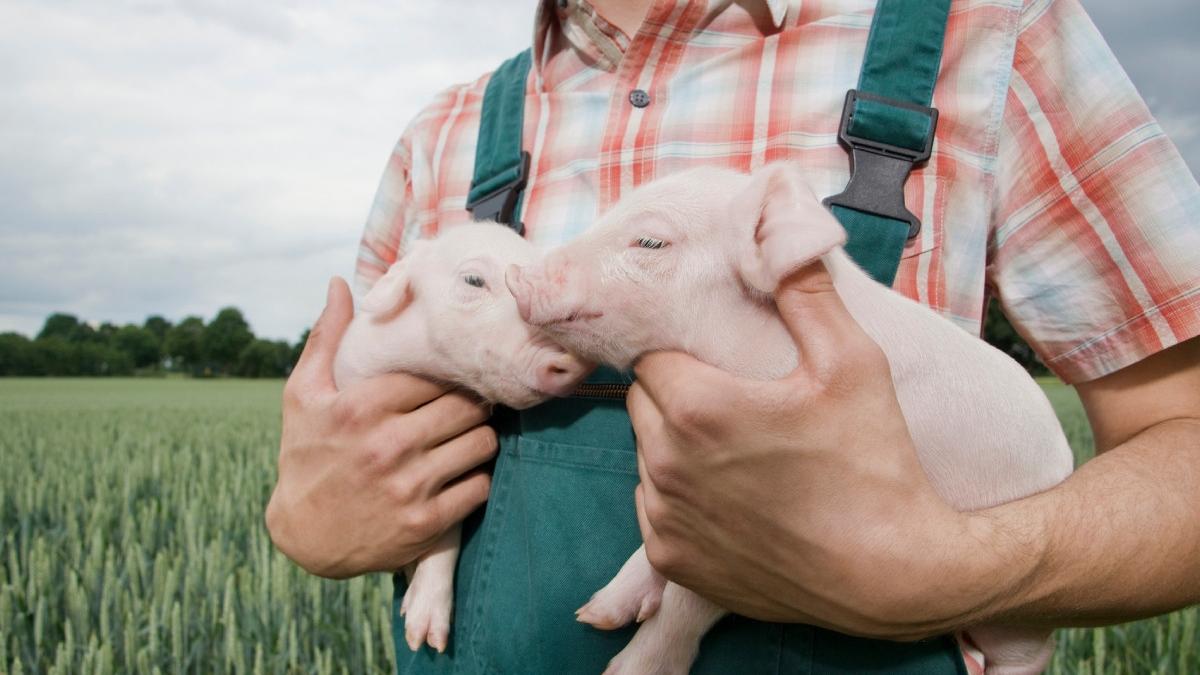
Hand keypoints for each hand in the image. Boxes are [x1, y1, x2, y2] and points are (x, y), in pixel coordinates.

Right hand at [265, 278, 496, 578]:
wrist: (304, 536)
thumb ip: (327, 337)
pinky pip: (481, 487)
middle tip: (469, 404)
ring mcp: (411, 486)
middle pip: (468, 405)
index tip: (452, 376)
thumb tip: (339, 283)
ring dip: (481, 438)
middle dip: (473, 402)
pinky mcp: (427, 523)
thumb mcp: (303, 394)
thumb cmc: (307, 454)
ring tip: (467, 436)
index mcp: (362, 406)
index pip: (436, 373)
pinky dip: (478, 478)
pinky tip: (461, 473)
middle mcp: (389, 445)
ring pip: (483, 443)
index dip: (449, 373)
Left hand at [628, 262, 999, 638]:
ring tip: (740, 455)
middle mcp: (665, 465)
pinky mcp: (672, 561)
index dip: (685, 354)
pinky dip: (681, 499)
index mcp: (696, 407)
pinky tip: (734, 500)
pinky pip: (655, 508)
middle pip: (642, 403)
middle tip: (738, 406)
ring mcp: (665, 518)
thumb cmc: (875, 463)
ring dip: (675, 447)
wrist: (894, 573)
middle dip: (677, 395)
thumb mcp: (853, 364)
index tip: (721, 365)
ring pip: (645, 456)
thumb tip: (782, 232)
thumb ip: (806, 293)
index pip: (651, 356)